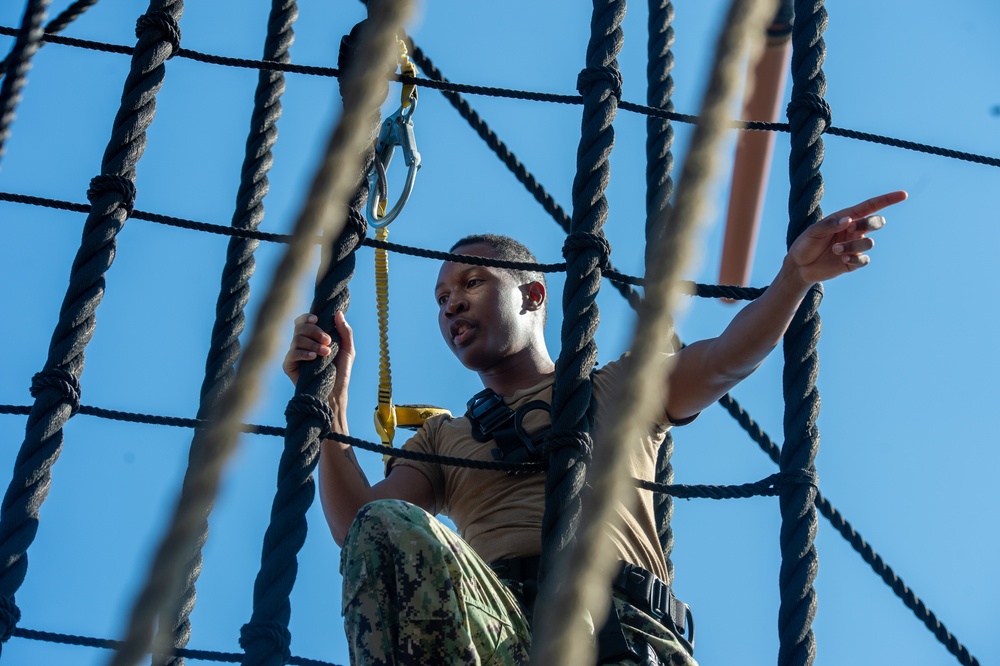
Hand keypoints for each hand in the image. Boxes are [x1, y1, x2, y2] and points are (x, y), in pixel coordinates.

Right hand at [283, 311, 354, 420]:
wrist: (335, 392)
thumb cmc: (341, 370)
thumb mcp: (348, 349)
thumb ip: (345, 331)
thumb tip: (338, 312)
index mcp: (313, 337)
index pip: (304, 321)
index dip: (307, 317)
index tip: (317, 319)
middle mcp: (301, 343)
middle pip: (299, 327)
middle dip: (314, 330)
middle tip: (328, 340)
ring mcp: (294, 354)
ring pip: (296, 339)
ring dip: (312, 343)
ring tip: (325, 352)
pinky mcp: (289, 366)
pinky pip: (291, 354)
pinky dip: (302, 353)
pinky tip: (313, 357)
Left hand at [786, 190, 906, 284]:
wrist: (799, 266)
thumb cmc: (805, 244)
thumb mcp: (813, 231)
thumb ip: (830, 224)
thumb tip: (849, 220)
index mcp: (846, 218)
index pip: (870, 207)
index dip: (887, 200)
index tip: (903, 195)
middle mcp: (854, 231)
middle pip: (876, 222)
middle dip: (870, 224)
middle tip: (852, 228)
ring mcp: (855, 246)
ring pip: (869, 243)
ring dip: (852, 246)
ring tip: (835, 249)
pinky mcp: (853, 262)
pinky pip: (864, 260)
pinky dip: (855, 259)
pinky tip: (843, 259)